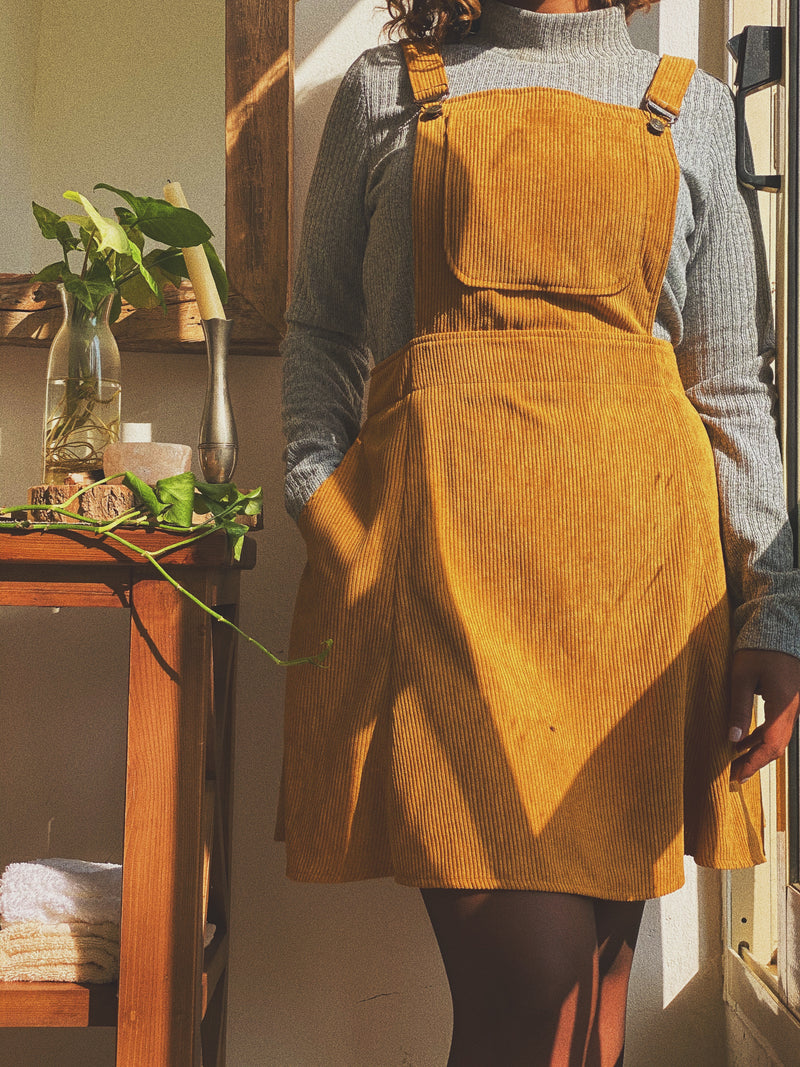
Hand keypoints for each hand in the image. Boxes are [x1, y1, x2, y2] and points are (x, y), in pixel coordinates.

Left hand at [728, 649, 799, 784]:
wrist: (779, 626)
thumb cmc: (759, 647)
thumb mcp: (742, 676)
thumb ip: (739, 708)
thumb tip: (733, 739)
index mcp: (783, 704)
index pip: (771, 745)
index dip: (754, 763)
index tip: (737, 776)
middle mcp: (793, 708)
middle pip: (777, 745)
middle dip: (755, 761)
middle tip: (734, 775)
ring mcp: (793, 704)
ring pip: (778, 736)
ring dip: (758, 750)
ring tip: (736, 761)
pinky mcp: (789, 699)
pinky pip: (777, 724)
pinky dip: (762, 736)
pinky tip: (745, 740)